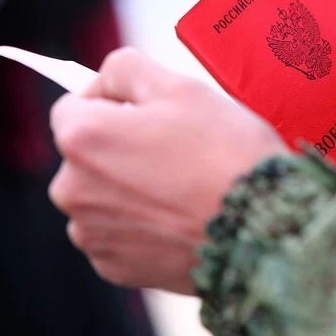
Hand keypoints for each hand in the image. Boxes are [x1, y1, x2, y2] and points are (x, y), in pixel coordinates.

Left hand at [48, 48, 288, 293]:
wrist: (263, 229)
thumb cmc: (226, 152)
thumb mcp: (181, 86)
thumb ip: (126, 67)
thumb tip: (104, 82)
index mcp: (81, 137)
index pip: (72, 106)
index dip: (112, 102)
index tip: (150, 113)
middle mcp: (71, 190)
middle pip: (86, 155)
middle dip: (119, 148)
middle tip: (176, 150)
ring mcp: (91, 234)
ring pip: (101, 196)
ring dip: (128, 188)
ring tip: (182, 187)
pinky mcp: (115, 268)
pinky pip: (118, 234)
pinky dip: (141, 225)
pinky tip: (179, 218)